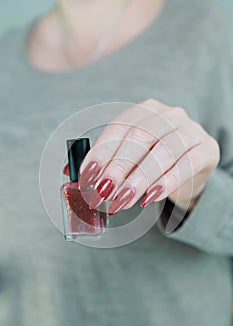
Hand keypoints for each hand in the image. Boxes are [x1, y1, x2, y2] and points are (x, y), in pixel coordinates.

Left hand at [64, 99, 219, 214]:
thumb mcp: (130, 157)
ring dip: (139, 179)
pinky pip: (187, 164)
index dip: (102, 151)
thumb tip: (69, 173)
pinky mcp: (206, 149)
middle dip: (118, 167)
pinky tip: (149, 197)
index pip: (120, 127)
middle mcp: (169, 114)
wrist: (191, 168)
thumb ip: (104, 161)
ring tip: (121, 201)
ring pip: (163, 151)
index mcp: (146, 110)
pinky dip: (167, 182)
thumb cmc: (154, 161)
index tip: (87, 175)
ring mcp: (190, 130)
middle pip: (140, 137)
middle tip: (102, 192)